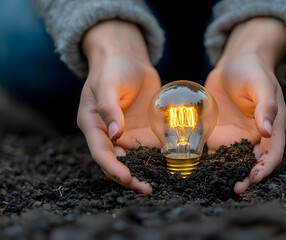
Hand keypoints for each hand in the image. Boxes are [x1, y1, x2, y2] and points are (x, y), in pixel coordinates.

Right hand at [77, 20, 160, 193]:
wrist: (127, 59)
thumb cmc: (113, 68)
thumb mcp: (108, 83)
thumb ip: (109, 107)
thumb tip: (114, 134)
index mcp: (92, 124)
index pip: (100, 152)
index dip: (112, 167)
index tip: (127, 178)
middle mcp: (107, 133)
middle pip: (115, 162)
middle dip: (128, 178)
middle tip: (146, 189)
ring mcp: (124, 133)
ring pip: (132, 160)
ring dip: (142, 173)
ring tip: (156, 185)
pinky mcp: (139, 130)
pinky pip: (146, 148)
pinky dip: (154, 160)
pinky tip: (168, 167)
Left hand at [205, 17, 285, 193]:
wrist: (234, 61)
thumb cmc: (251, 68)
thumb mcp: (260, 83)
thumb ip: (265, 106)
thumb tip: (268, 132)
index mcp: (273, 124)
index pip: (272, 153)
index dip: (264, 168)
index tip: (253, 179)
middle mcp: (256, 134)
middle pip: (254, 161)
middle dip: (246, 177)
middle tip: (236, 189)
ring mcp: (238, 134)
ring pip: (235, 160)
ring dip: (228, 172)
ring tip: (216, 183)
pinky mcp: (222, 132)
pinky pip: (217, 150)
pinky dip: (211, 161)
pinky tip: (200, 167)